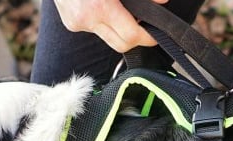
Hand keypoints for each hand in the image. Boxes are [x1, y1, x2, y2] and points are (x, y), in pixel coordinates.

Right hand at [54, 0, 168, 51]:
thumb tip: (162, 1)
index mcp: (100, 7)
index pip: (132, 36)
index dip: (148, 37)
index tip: (156, 33)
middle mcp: (86, 19)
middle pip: (121, 44)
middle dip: (135, 38)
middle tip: (144, 24)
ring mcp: (76, 23)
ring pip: (108, 37)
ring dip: (118, 29)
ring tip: (120, 9)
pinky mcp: (70, 23)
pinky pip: (94, 29)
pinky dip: (103, 21)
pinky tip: (101, 5)